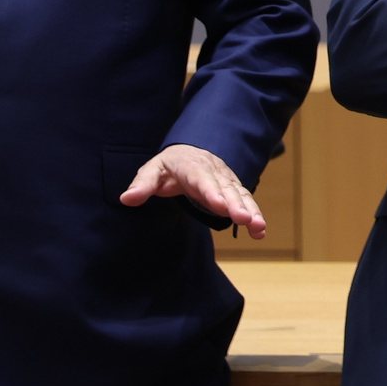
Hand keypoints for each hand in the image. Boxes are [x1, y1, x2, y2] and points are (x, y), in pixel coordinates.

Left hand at [120, 144, 266, 238]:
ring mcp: (225, 180)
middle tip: (246, 220)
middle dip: (237, 205)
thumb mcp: (151, 171)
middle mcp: (213, 171)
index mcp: (191, 166)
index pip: (202, 179)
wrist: (188, 154)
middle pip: (226, 188)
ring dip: (251, 210)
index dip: (212, 193)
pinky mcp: (232, 189)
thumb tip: (126, 198)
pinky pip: (245, 201)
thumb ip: (141, 185)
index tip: (220, 206)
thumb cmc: (167, 166)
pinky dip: (254, 214)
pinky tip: (260, 231)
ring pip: (240, 194)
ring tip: (258, 227)